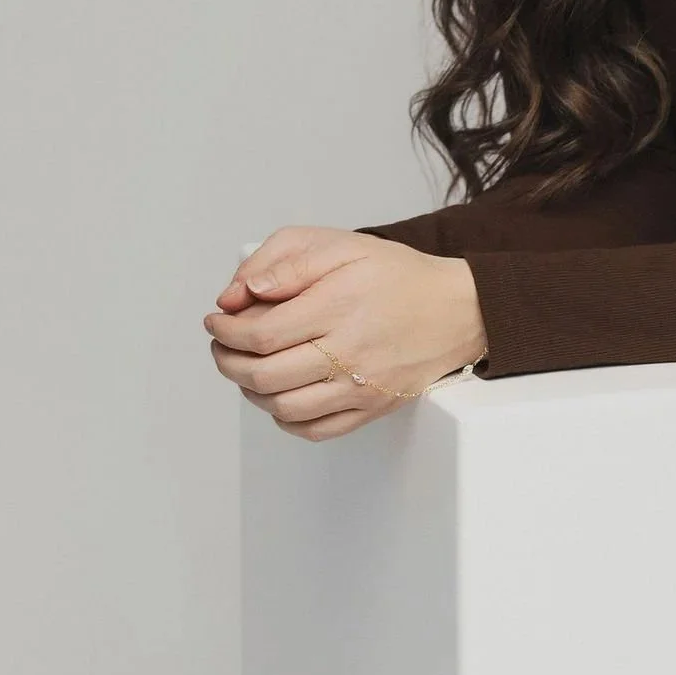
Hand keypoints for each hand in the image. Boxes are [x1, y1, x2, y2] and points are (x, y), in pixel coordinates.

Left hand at [204, 227, 487, 442]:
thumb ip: (283, 261)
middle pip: (263, 375)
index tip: (217, 321)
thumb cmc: (398, 276)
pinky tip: (280, 395)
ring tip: (247, 368)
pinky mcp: (371, 407)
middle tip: (223, 345)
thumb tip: (240, 294)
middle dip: (227, 360)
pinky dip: (284, 418)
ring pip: (283, 407)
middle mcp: (349, 352)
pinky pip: (314, 429)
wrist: (458, 310)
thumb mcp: (340, 245)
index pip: (259, 333)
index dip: (225, 330)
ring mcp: (361, 386)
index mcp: (337, 306)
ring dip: (250, 391)